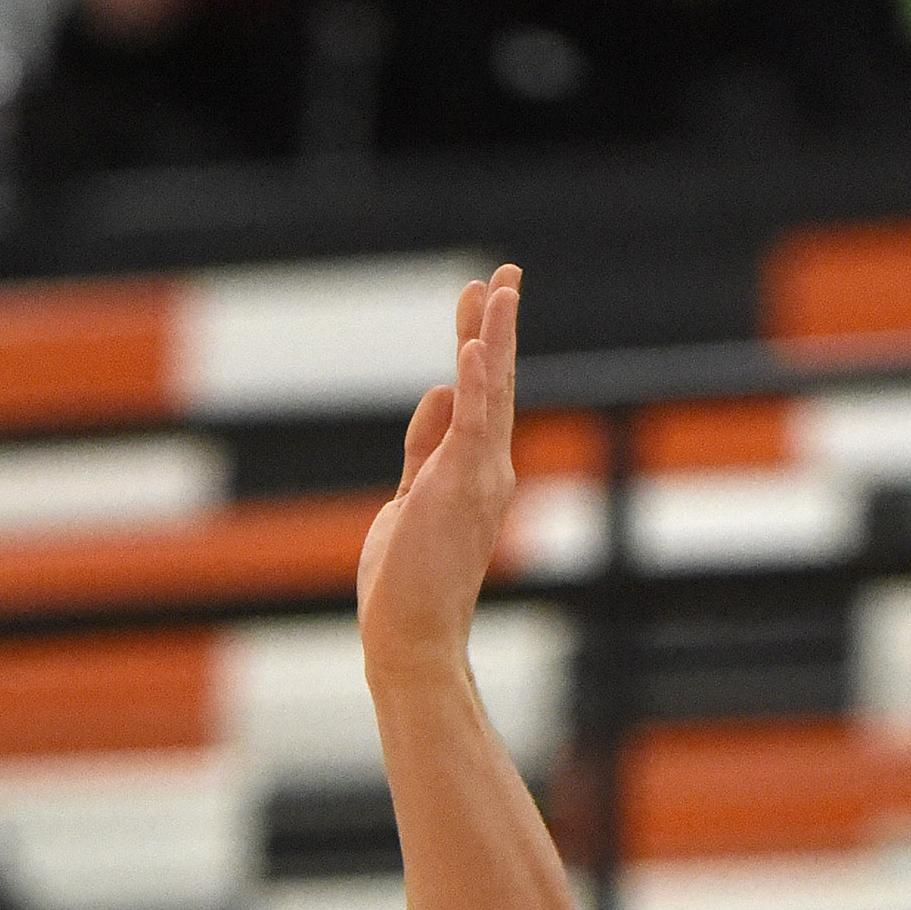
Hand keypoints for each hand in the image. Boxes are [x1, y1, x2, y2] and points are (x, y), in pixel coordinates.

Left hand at [359, 265, 520, 684]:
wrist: (411, 635)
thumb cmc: (408, 580)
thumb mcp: (411, 497)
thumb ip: (425, 445)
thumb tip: (441, 389)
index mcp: (477, 472)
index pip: (482, 397)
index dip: (480, 345)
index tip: (476, 301)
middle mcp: (490, 469)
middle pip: (496, 383)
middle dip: (496, 325)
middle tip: (502, 273)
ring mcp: (481, 478)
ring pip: (493, 394)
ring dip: (494, 338)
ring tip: (499, 287)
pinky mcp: (460, 488)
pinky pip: (472, 425)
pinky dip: (476, 385)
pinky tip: (474, 346)